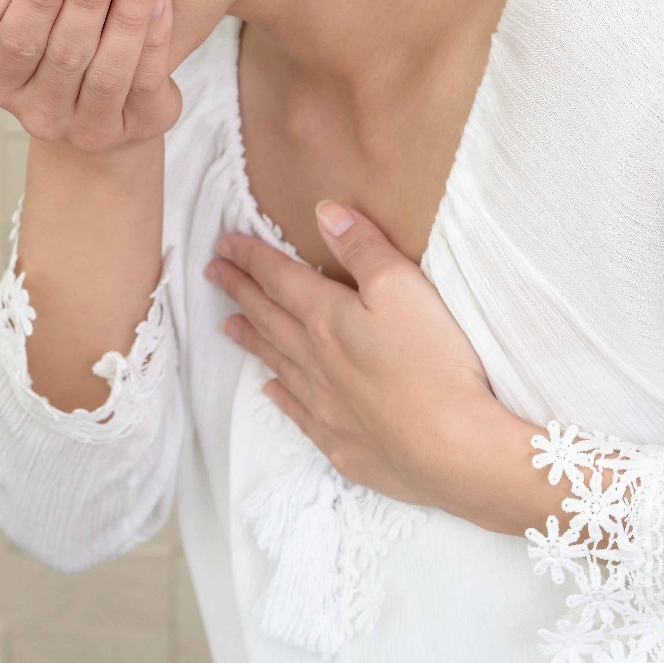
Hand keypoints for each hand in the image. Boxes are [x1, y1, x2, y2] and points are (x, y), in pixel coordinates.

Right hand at [0, 0, 182, 152]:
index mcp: (0, 81)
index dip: (37, 0)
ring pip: (108, 72)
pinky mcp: (135, 129)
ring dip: (126, 18)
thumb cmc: (44, 45)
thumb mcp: (3, 23)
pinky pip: (145, 84)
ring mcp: (88, 129)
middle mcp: (39, 113)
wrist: (94, 106)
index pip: (17, 43)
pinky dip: (154, 40)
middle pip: (65, 54)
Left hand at [206, 200, 560, 533]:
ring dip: (252, 339)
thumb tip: (324, 212)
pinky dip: (281, 396)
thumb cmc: (432, 361)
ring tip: (228, 326)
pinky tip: (271, 391)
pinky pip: (298, 412)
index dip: (250, 257)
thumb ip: (363, 248)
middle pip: (269, 317)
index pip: (278, 278)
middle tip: (213, 275)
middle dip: (240, 291)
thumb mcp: (403, 287)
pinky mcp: (342, 443)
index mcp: (327, 317)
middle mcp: (315, 359)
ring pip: (278, 363)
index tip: (223, 246)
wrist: (450, 450)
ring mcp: (325, 405)